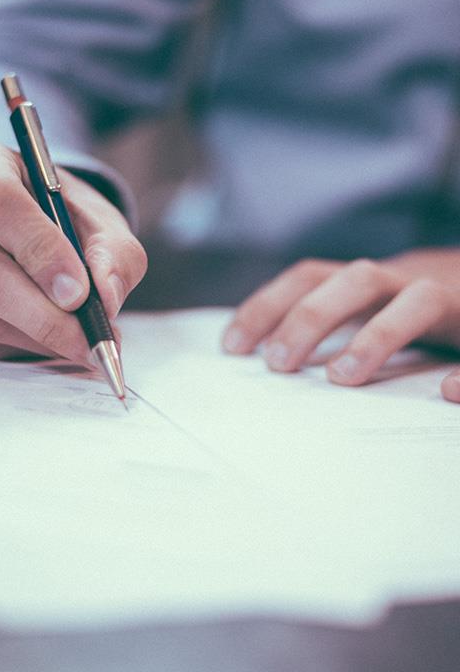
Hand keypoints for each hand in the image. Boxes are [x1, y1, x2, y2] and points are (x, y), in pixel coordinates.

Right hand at [0, 138, 146, 360]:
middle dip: (45, 316)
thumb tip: (106, 297)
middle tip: (89, 341)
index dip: (41, 253)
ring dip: (35, 337)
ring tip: (79, 342)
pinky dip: (13, 346)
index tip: (79, 294)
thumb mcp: (102, 224)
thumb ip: (115, 254)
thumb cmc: (64, 219)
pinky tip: (43, 338)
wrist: (29, 229)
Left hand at [222, 254, 459, 397]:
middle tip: (278, 363)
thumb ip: (323, 324)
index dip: (268, 305)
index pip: (308, 278)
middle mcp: (403, 281)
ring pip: (419, 302)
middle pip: (356, 280)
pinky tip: (450, 393)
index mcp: (364, 280)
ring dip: (378, 335)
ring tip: (343, 378)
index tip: (233, 347)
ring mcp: (448, 298)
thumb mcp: (362, 307)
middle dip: (312, 317)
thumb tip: (260, 356)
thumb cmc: (406, 309)